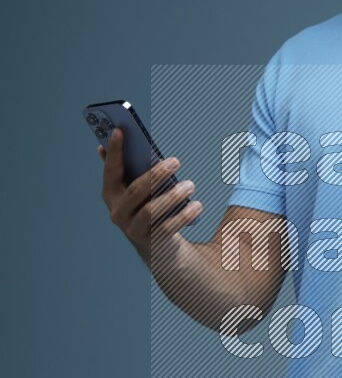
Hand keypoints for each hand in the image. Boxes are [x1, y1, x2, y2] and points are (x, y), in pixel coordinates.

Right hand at [99, 127, 201, 263]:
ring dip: (173, 196)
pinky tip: (197, 206)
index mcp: (111, 193)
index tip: (120, 130)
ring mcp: (132, 229)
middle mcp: (117, 211)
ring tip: (190, 185)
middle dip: (156, 174)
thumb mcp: (138, 188)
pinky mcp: (150, 242)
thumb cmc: (148, 206)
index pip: (111, 170)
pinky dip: (184, 215)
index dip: (114, 151)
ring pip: (152, 210)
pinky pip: (167, 227)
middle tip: (176, 161)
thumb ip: (128, 168)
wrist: (156, 247)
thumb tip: (108, 144)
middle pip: (135, 190)